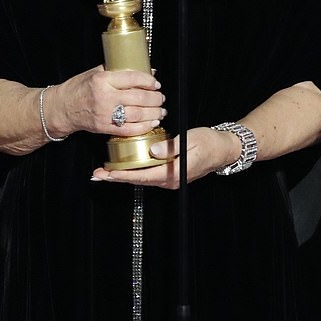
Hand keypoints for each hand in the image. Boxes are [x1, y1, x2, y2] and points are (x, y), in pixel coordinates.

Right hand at [53, 65, 165, 137]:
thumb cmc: (78, 89)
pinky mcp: (104, 127)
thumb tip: (142, 70)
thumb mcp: (94, 72)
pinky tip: (151, 123)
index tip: (156, 83)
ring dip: (153, 113)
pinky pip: (129, 129)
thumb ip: (117, 71)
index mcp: (102, 79)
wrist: (62, 108)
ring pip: (137, 114)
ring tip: (160, 111)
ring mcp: (105, 114)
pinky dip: (143, 127)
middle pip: (138, 97)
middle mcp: (104, 97)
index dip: (148, 81)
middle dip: (155, 98)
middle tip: (161, 98)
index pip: (132, 78)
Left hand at [91, 126, 239, 187]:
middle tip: (96, 174)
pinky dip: (134, 171)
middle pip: (138, 180)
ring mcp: (170, 179)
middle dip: (116, 177)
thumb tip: (152, 150)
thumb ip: (170, 147)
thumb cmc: (209, 142)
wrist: (224, 149)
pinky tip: (124, 166)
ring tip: (105, 171)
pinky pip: (149, 174)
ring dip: (123, 175)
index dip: (121, 175)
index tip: (105, 173)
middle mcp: (169, 181)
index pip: (141, 176)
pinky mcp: (170, 174)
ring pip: (142, 178)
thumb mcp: (190, 139)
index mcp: (173, 174)